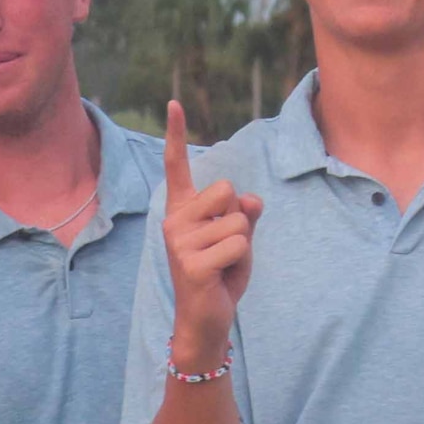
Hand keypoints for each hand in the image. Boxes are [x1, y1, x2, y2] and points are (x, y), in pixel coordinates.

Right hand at [159, 99, 258, 369]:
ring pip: (239, 221)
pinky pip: (239, 244)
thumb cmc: (221, 275)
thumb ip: (244, 213)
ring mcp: (179, 242)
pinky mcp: (192, 264)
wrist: (206, 319)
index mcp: (181, 210)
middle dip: (239, 218)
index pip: (177, 167)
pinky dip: (242, 261)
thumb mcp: (238, 237)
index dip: (176, 135)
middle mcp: (174, 221)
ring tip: (224, 265)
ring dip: (243, 245)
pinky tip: (222, 277)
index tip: (174, 103)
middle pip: (227, 190)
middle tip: (224, 248)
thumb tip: (250, 200)